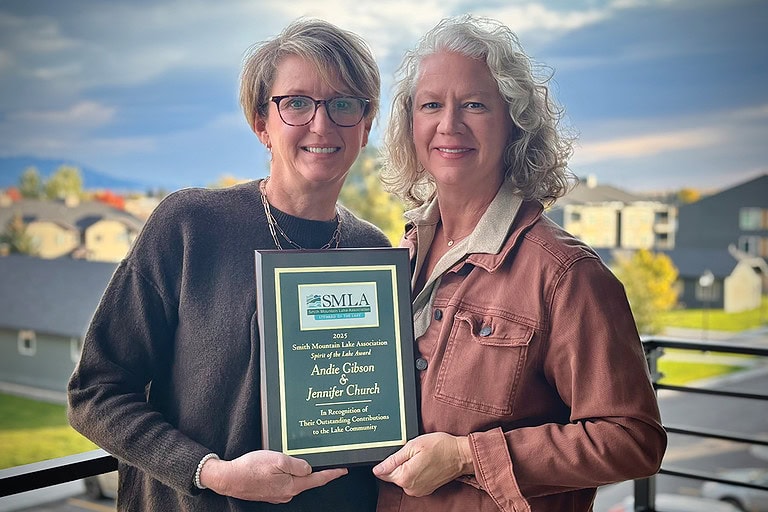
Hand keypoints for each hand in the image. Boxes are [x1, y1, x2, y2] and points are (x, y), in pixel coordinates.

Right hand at [200, 450, 346, 502]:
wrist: (228, 478)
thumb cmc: (250, 468)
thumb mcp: (277, 459)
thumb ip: (296, 464)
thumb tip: (309, 468)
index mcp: (292, 486)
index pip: (318, 480)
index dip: (332, 474)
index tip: (343, 470)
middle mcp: (287, 493)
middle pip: (308, 481)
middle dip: (316, 471)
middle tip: (323, 459)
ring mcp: (278, 494)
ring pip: (295, 480)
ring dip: (300, 471)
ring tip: (298, 459)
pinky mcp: (270, 491)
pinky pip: (285, 481)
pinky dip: (288, 473)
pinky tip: (283, 466)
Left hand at [373, 432, 473, 496]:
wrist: (460, 455)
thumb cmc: (440, 447)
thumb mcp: (413, 446)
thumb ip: (393, 459)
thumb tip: (378, 469)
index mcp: (404, 477)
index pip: (383, 472)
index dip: (388, 460)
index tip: (399, 452)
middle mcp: (410, 488)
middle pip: (393, 475)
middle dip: (399, 463)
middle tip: (413, 452)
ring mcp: (418, 490)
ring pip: (402, 477)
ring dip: (407, 467)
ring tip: (420, 456)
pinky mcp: (425, 490)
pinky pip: (412, 480)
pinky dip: (415, 471)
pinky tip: (424, 463)